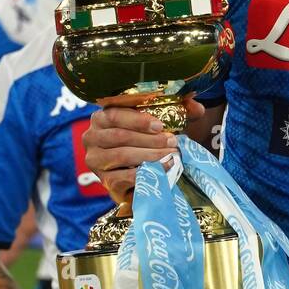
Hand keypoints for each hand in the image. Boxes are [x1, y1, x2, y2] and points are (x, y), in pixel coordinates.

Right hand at [82, 100, 204, 202]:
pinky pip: (123, 176)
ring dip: (149, 155)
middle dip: (149, 139)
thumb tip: (197, 107)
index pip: (114, 114)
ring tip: (171, 155)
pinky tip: (162, 170)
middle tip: (172, 141)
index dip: (137, 120)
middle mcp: (91, 137)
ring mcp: (96, 160)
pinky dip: (145, 173)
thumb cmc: (149, 142)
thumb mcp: (161, 123)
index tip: (160, 125)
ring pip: (121, 155)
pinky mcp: (104, 181)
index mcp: (101, 118)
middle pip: (119, 136)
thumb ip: (178, 111)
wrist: (143, 176)